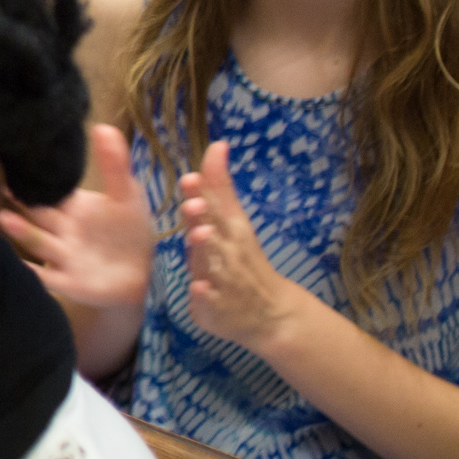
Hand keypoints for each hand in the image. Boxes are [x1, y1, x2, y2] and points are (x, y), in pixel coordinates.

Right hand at [0, 122, 154, 311]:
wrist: (139, 274)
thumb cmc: (129, 231)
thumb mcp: (127, 194)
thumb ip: (114, 164)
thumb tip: (102, 125)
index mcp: (69, 206)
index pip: (44, 189)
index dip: (26, 177)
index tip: (0, 159)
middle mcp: (58, 229)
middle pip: (33, 213)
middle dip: (12, 202)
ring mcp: (60, 256)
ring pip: (38, 241)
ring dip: (21, 231)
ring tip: (2, 218)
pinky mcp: (68, 281)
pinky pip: (47, 277)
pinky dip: (33, 273)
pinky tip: (17, 267)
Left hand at [181, 140, 306, 353]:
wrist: (269, 313)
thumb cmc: (242, 259)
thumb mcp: (232, 223)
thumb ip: (219, 187)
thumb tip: (216, 145)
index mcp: (229, 231)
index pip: (215, 208)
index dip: (203, 193)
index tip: (189, 177)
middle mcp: (227, 253)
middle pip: (214, 233)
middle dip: (204, 218)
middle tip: (193, 202)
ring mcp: (222, 281)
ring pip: (212, 264)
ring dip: (207, 250)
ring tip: (200, 234)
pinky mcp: (214, 308)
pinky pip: (208, 302)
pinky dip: (204, 295)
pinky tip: (197, 288)